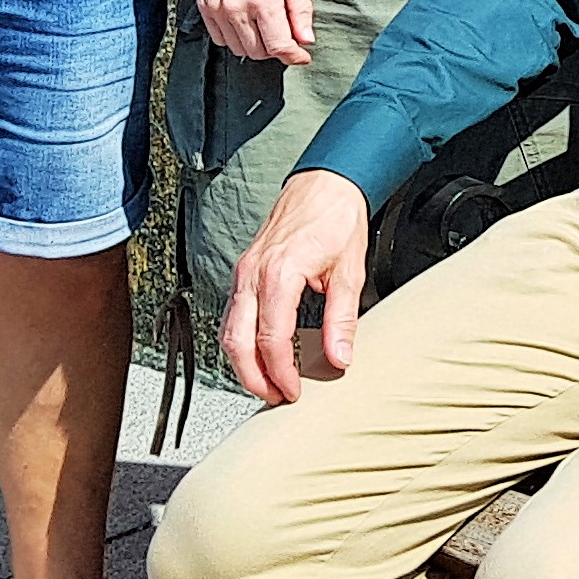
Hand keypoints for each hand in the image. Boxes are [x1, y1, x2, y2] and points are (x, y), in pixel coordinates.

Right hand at [198, 0, 312, 64]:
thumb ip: (300, 9)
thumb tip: (306, 39)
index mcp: (263, 0)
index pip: (278, 46)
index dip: (293, 55)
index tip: (301, 55)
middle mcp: (237, 8)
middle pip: (258, 52)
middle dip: (275, 48)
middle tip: (284, 34)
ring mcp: (217, 9)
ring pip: (238, 48)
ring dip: (254, 44)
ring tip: (264, 25)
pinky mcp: (204, 7)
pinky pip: (219, 38)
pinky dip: (234, 36)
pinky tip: (245, 21)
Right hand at [221, 169, 369, 403]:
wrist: (325, 182)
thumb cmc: (336, 217)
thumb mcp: (350, 271)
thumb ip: (343, 318)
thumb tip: (340, 357)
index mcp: (279, 273)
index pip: (271, 339)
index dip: (281, 372)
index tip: (294, 392)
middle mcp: (253, 274)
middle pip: (237, 342)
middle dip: (254, 378)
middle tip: (277, 397)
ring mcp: (243, 272)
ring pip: (227, 331)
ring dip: (244, 364)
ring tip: (270, 383)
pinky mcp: (244, 270)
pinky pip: (231, 314)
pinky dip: (241, 341)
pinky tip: (260, 353)